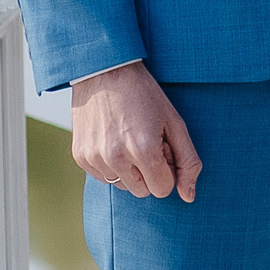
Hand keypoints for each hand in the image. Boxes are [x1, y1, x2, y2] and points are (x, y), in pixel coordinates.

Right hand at [70, 62, 201, 202]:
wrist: (105, 72)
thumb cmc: (146, 96)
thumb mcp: (175, 123)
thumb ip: (187, 161)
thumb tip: (189, 196)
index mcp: (144, 150)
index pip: (163, 189)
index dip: (167, 168)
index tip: (163, 146)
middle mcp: (116, 158)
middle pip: (143, 191)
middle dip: (150, 171)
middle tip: (147, 140)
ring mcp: (95, 159)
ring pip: (123, 186)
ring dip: (131, 170)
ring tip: (129, 137)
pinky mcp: (80, 157)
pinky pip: (104, 178)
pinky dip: (112, 165)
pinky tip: (113, 139)